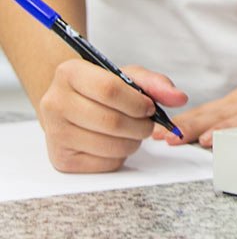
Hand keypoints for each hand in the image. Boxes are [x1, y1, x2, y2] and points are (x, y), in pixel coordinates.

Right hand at [38, 60, 187, 172]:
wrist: (70, 106)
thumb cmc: (101, 88)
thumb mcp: (126, 76)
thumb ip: (155, 83)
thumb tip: (180, 98)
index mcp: (69, 73)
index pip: (109, 90)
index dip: (137, 102)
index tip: (150, 107)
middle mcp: (55, 103)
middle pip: (111, 121)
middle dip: (140, 125)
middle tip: (148, 123)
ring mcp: (55, 134)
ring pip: (108, 145)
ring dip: (133, 142)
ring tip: (135, 132)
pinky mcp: (60, 159)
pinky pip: (103, 164)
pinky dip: (120, 156)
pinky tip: (118, 143)